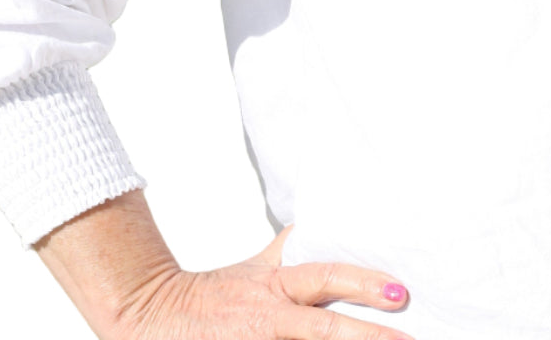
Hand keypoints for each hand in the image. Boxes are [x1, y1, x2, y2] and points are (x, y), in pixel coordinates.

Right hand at [117, 228, 414, 339]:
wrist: (151, 314)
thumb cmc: (217, 292)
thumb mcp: (261, 266)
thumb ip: (297, 251)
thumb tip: (338, 223)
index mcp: (275, 284)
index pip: (325, 277)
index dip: (363, 283)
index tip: (400, 292)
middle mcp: (268, 317)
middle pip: (322, 329)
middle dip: (366, 337)